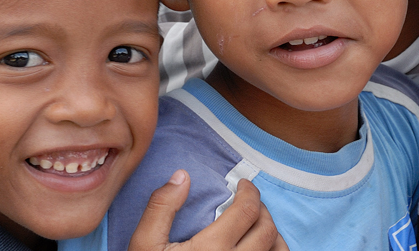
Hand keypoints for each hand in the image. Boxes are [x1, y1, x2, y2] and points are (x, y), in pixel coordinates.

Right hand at [128, 171, 288, 250]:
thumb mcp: (145, 244)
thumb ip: (161, 208)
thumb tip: (182, 176)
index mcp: (212, 249)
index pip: (247, 210)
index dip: (249, 191)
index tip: (243, 185)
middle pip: (267, 230)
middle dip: (261, 209)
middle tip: (249, 202)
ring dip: (273, 234)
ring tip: (258, 225)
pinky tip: (259, 248)